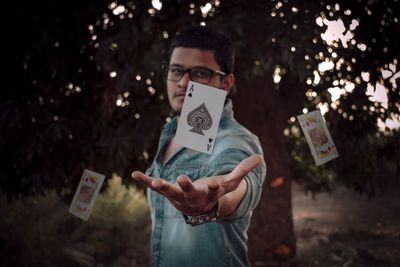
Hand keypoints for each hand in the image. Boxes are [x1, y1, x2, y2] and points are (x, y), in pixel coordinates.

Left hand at [131, 154, 262, 215]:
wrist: (198, 209)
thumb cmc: (214, 193)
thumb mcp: (229, 183)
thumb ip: (242, 170)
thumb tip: (260, 157)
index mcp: (208, 194)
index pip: (212, 191)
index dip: (212, 187)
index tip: (213, 183)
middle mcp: (192, 197)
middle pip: (189, 193)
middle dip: (186, 187)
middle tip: (182, 179)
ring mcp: (178, 195)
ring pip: (170, 192)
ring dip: (162, 186)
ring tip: (155, 181)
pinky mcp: (167, 192)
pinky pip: (154, 186)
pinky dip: (144, 181)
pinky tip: (134, 174)